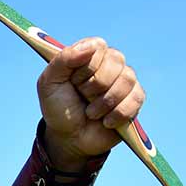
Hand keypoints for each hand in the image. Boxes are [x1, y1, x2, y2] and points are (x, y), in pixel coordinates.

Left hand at [37, 37, 144, 169]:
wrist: (69, 138)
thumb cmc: (58, 108)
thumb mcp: (49, 83)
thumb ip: (63, 59)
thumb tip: (91, 46)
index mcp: (89, 55)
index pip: (98, 46)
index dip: (86, 67)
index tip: (73, 82)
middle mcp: (110, 64)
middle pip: (115, 61)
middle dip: (93, 86)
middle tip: (82, 98)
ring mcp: (124, 82)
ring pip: (127, 80)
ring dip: (105, 102)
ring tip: (91, 113)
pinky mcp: (134, 100)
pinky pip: (136, 99)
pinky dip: (118, 114)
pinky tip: (106, 122)